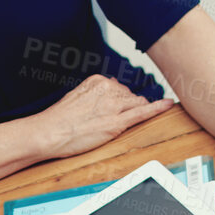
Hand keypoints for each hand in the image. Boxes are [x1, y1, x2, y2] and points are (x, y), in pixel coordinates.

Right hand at [29, 74, 174, 159]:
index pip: (119, 88)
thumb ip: (97, 91)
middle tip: (107, 119)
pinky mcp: (116, 123)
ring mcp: (114, 106)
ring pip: (136, 104)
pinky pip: (143, 113)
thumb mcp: (77, 95)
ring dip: (132, 112)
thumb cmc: (58, 119)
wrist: (46, 133)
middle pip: (129, 96)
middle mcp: (109, 90)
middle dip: (124, 107)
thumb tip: (114, 85)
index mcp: (98, 81)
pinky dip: (157, 108)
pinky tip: (168, 104)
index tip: (111, 108)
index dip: (116, 101)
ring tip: (112, 123)